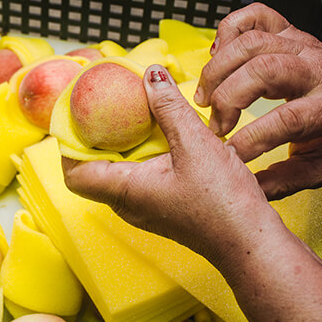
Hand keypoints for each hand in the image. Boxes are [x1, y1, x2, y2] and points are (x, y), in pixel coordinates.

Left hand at [62, 64, 271, 262]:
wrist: (254, 245)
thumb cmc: (225, 207)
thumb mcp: (196, 144)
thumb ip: (169, 107)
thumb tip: (151, 75)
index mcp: (124, 191)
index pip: (73, 172)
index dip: (67, 143)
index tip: (73, 114)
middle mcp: (128, 203)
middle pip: (94, 166)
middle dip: (95, 133)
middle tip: (104, 102)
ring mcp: (146, 207)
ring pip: (120, 168)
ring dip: (124, 139)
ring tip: (135, 109)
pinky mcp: (164, 205)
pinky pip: (141, 173)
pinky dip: (145, 150)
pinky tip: (165, 131)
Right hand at [194, 3, 321, 199]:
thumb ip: (285, 179)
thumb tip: (246, 190)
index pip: (288, 119)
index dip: (252, 138)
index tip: (228, 154)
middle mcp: (318, 68)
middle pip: (265, 69)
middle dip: (228, 96)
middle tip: (213, 124)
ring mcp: (302, 43)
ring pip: (252, 41)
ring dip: (218, 68)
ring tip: (204, 96)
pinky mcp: (289, 29)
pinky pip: (254, 14)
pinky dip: (228, 29)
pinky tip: (217, 55)